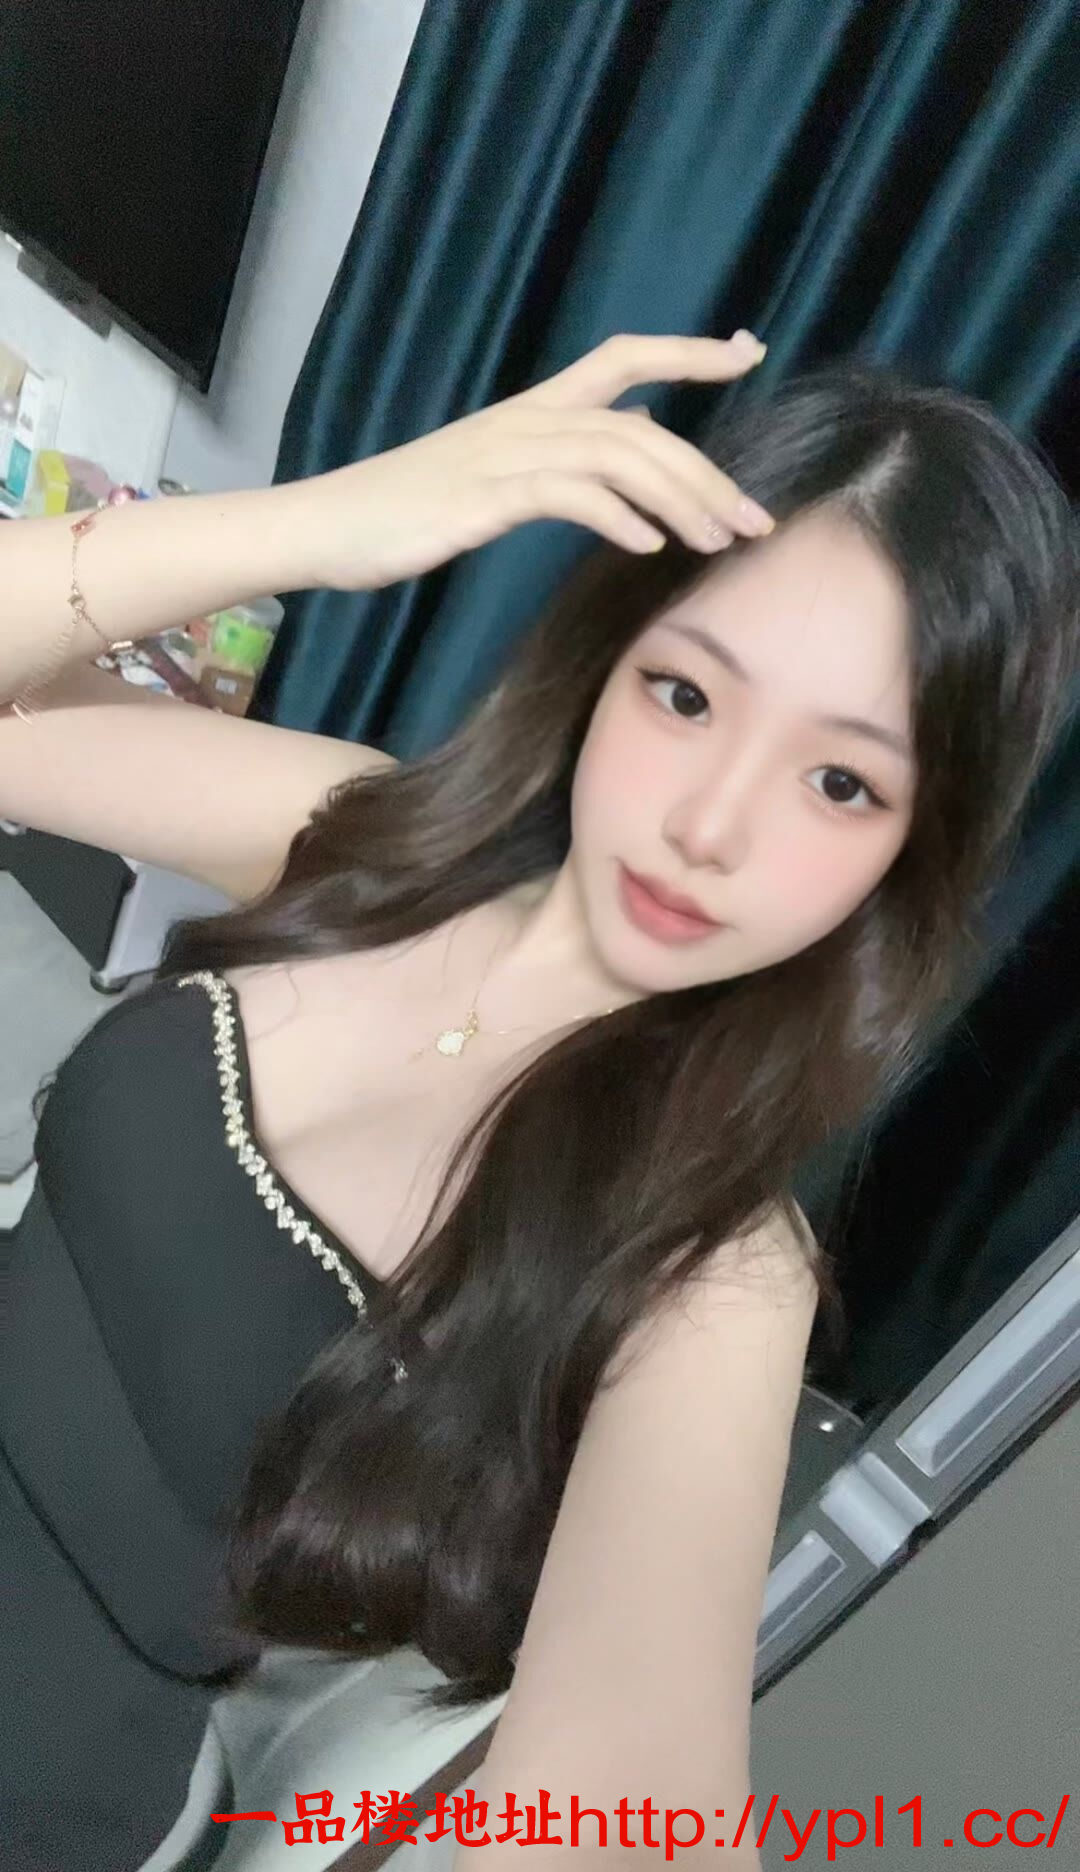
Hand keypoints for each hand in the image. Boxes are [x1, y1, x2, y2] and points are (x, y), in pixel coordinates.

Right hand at [299, 331, 773, 591]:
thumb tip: (632, 447)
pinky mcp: (486, 495)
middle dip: (707, 471)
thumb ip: (561, 461)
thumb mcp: (492, 479)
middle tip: (756, 518)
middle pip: (640, 426)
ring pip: (618, 457)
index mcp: (531, 409)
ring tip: (718, 542)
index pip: (624, 358)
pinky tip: (646, 546)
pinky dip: (616, 517)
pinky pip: (569, 494)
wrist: (326, 527)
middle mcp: (527, 419)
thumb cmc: (403, 511)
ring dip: (678, 501)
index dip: (688, 352)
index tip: (748, 352)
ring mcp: (505, 454)